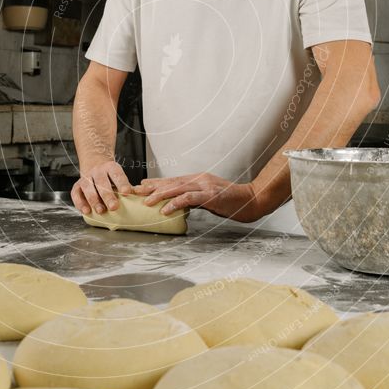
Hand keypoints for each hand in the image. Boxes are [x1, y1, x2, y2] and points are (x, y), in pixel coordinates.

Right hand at [71, 161, 131, 215]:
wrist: (94, 163)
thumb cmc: (110, 175)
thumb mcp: (119, 176)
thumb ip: (126, 186)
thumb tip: (137, 198)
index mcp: (110, 167)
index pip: (116, 174)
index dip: (122, 183)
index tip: (127, 192)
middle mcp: (97, 171)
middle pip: (102, 182)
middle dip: (108, 195)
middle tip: (114, 207)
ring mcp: (86, 177)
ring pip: (88, 187)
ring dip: (94, 200)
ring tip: (101, 210)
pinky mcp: (77, 185)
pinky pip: (76, 193)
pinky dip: (80, 203)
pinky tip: (86, 211)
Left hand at [134, 172, 262, 222]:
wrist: (252, 200)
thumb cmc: (231, 201)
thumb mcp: (209, 197)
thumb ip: (194, 198)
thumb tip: (179, 205)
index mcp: (198, 179)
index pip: (172, 180)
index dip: (155, 183)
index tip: (140, 186)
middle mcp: (199, 179)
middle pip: (171, 182)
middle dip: (152, 187)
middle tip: (135, 192)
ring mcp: (205, 186)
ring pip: (177, 188)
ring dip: (160, 195)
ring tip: (146, 202)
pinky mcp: (211, 196)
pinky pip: (189, 199)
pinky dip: (175, 203)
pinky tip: (166, 210)